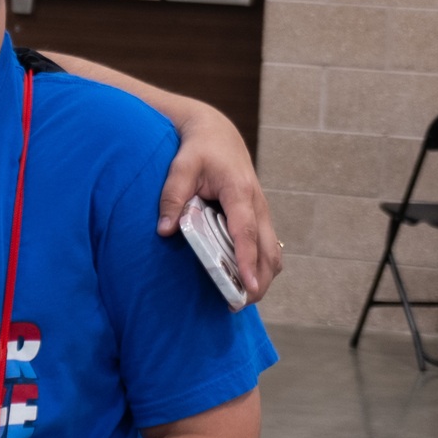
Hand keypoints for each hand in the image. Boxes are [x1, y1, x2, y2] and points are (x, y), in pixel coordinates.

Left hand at [156, 101, 281, 300]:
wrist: (218, 134)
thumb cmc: (198, 150)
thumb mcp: (180, 167)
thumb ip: (171, 196)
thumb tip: (164, 230)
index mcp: (239, 192)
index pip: (246, 232)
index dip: (247, 260)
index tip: (247, 285)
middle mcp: (257, 204)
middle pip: (268, 249)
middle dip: (259, 279)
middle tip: (239, 304)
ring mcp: (261, 211)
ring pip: (272, 250)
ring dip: (262, 275)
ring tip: (241, 298)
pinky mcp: (258, 216)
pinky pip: (266, 245)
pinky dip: (260, 264)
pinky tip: (243, 279)